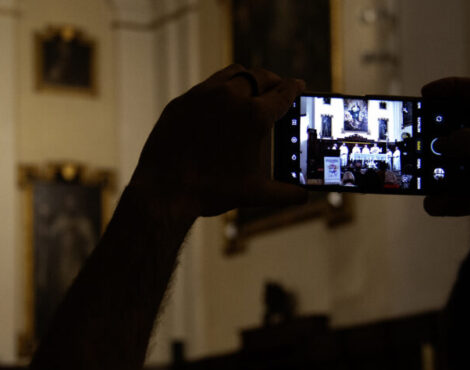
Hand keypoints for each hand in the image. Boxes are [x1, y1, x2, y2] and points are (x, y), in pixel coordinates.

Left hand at [128, 64, 307, 219]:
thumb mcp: (254, 194)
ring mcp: (204, 96)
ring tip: (252, 89)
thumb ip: (285, 193)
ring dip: (248, 79)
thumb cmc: (212, 192)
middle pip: (261, 77)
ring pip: (234, 74)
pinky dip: (221, 89)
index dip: (295, 88)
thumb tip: (303, 196)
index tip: (299, 86)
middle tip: (278, 88)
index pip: (284, 92)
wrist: (165, 190)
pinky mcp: (183, 101)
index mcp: (255, 116)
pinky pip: (207, 86)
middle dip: (274, 81)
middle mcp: (231, 97)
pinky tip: (221, 102)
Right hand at [421, 77, 469, 226]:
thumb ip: (464, 139)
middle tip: (415, 137)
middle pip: (457, 128)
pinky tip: (434, 202)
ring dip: (433, 170)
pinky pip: (450, 194)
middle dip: (435, 134)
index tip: (424, 94)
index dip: (450, 87)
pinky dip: (440, 200)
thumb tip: (440, 144)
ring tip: (417, 173)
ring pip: (449, 163)